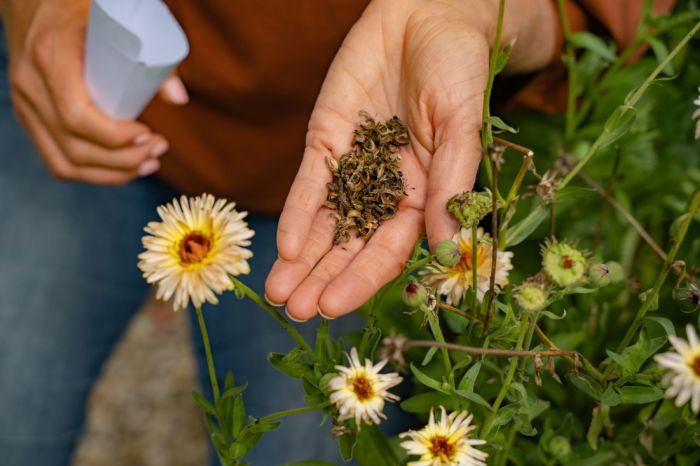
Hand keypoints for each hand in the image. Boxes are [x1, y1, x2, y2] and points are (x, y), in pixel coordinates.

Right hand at [1, 0, 187, 184]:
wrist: (33, 2)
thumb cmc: (80, 9)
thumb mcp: (115, 20)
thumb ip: (152, 54)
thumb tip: (179, 98)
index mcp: (50, 57)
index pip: (77, 116)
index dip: (115, 137)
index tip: (148, 134)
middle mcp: (30, 85)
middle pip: (75, 148)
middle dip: (124, 161)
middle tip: (158, 150)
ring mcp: (26, 105)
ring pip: (64, 164)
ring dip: (112, 174)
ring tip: (148, 164)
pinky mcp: (30, 119)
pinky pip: (57, 160)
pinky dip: (93, 174)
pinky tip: (123, 170)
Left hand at [265, 0, 555, 319]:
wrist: (426, 16)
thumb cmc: (456, 71)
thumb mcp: (461, 127)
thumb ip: (449, 184)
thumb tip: (446, 248)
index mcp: (422, 196)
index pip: (389, 250)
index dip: (362, 279)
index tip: (334, 306)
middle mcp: (385, 191)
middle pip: (350, 246)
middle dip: (323, 279)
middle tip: (296, 312)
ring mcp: (353, 167)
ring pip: (325, 223)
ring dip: (303, 260)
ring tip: (280, 294)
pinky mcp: (327, 139)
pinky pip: (311, 183)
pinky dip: (299, 213)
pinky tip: (285, 246)